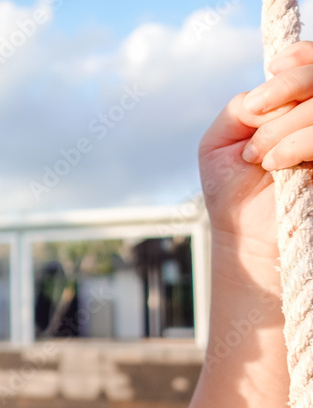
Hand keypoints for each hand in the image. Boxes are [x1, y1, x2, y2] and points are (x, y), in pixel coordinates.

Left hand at [199, 40, 312, 259]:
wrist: (247, 234)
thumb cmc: (232, 189)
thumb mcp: (220, 142)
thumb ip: (240, 108)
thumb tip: (270, 91)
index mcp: (293, 105)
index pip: (312, 62)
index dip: (299, 58)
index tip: (274, 69)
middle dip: (285, 89)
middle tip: (257, 117)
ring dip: (282, 127)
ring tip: (260, 157)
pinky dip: (297, 143)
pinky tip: (275, 164)